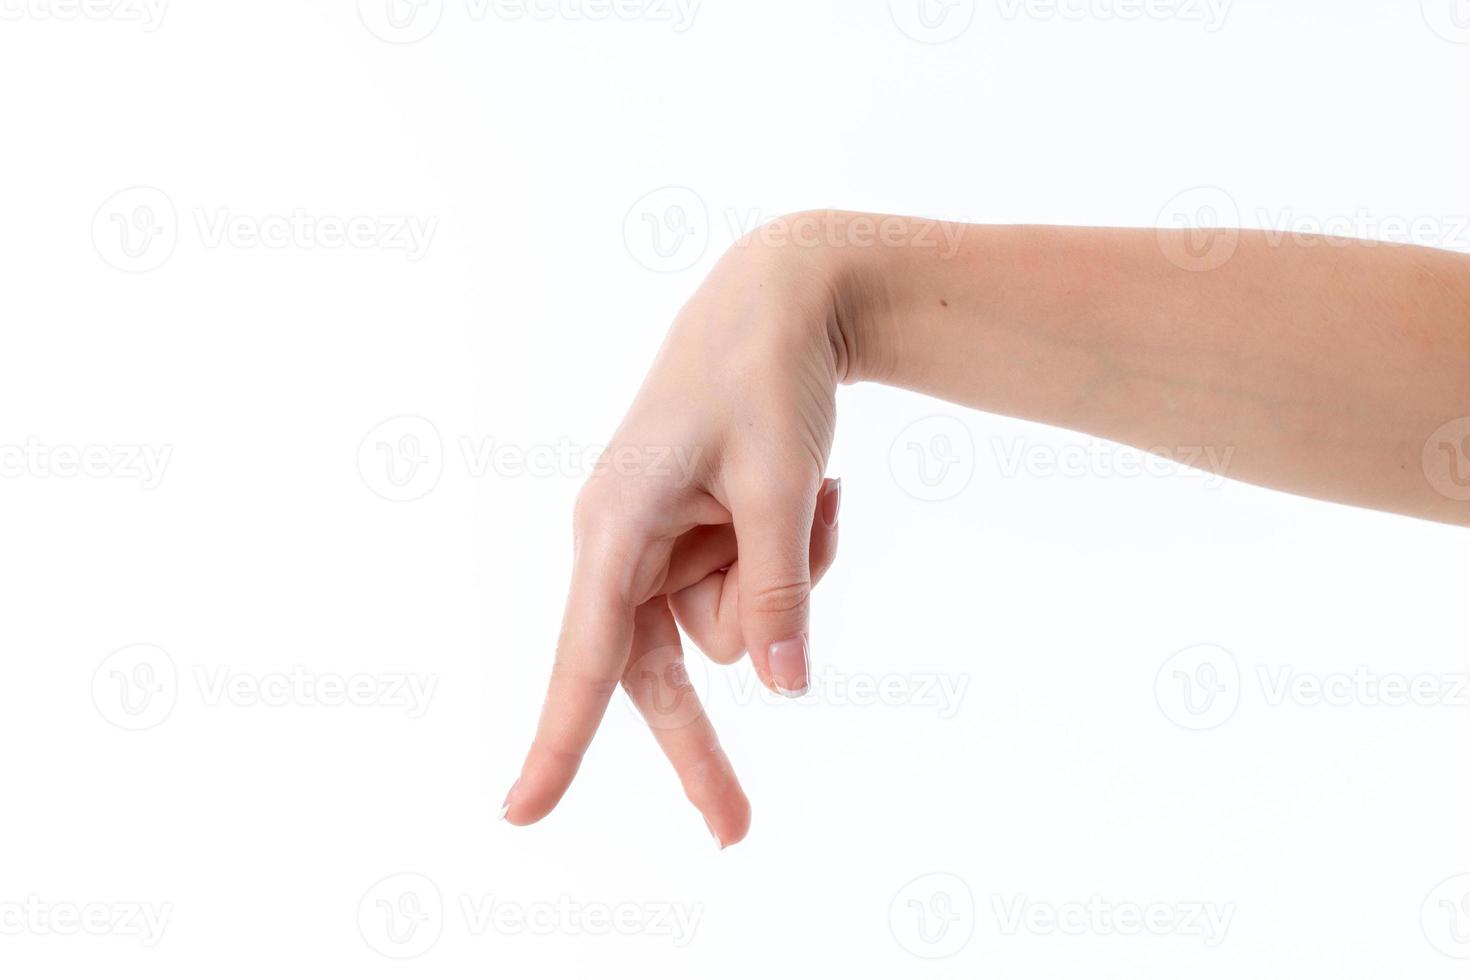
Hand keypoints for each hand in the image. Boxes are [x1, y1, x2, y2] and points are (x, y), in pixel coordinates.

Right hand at [502, 225, 852, 846]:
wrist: (783, 302)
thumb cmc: (764, 377)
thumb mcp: (781, 486)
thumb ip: (780, 589)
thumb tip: (784, 689)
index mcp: (614, 527)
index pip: (586, 656)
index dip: (558, 740)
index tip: (522, 814)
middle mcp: (623, 547)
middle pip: (657, 676)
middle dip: (703, 740)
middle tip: (735, 831)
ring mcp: (661, 546)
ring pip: (731, 628)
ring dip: (786, 578)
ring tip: (810, 494)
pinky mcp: (696, 540)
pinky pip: (756, 590)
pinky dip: (797, 556)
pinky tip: (814, 491)